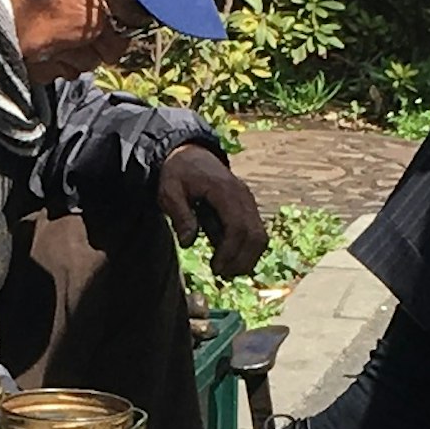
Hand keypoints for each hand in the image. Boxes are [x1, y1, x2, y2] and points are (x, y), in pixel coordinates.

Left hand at [157, 139, 269, 279]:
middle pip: (255, 236)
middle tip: (220, 274)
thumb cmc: (178, 173)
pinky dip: (248, 250)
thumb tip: (188, 242)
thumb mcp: (169, 191)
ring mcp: (248, 202)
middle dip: (241, 260)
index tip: (215, 268)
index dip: (230, 252)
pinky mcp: (248, 208)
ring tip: (225, 270)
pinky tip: (230, 259)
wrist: (190, 154)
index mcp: (225, 190)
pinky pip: (256, 233)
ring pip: (260, 237)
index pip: (238, 227)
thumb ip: (180, 215)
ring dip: (247, 258)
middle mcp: (243, 196)